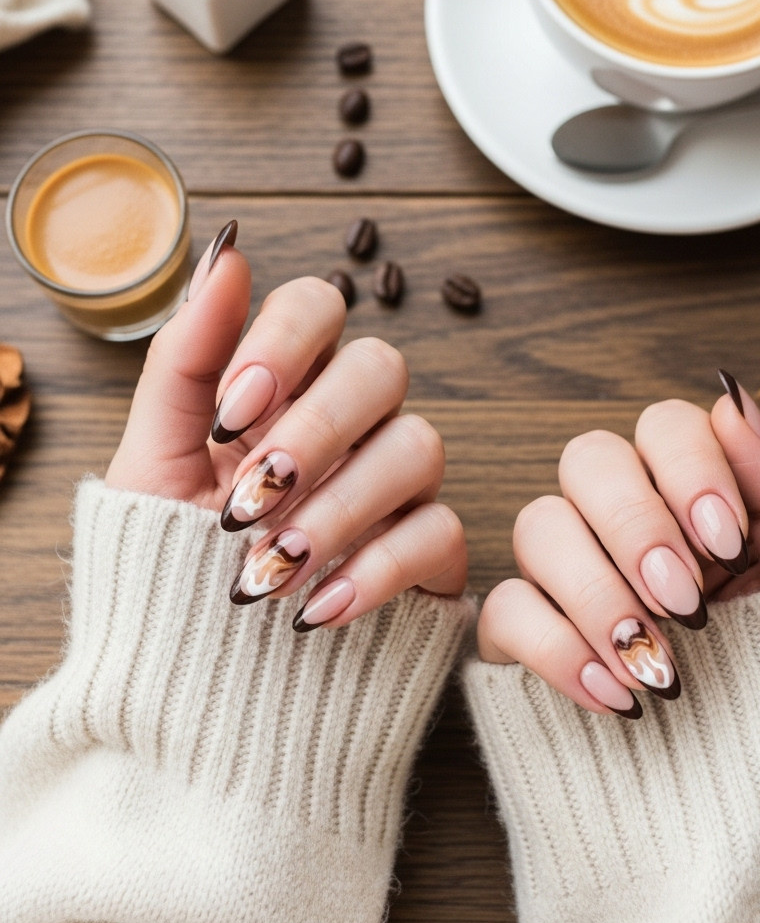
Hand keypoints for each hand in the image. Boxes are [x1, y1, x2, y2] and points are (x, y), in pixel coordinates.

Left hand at [106, 223, 466, 628]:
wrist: (192, 672)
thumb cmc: (171, 554)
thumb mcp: (154, 457)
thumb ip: (187, 354)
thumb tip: (225, 250)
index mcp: (285, 383)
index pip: (319, 305)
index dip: (285, 341)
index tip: (230, 410)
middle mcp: (353, 421)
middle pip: (382, 366)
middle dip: (314, 429)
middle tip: (247, 498)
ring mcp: (397, 485)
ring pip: (419, 445)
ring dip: (337, 507)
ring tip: (265, 569)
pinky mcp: (431, 555)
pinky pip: (442, 531)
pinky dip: (377, 568)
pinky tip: (315, 608)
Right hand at [477, 371, 759, 717]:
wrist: (740, 779)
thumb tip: (732, 400)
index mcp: (694, 495)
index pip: (663, 425)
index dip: (688, 468)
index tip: (727, 542)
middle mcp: (625, 518)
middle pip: (588, 458)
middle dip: (634, 524)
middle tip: (684, 600)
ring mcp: (569, 573)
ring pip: (538, 524)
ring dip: (596, 593)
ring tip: (654, 666)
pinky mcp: (526, 633)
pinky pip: (503, 608)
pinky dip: (556, 649)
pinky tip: (614, 694)